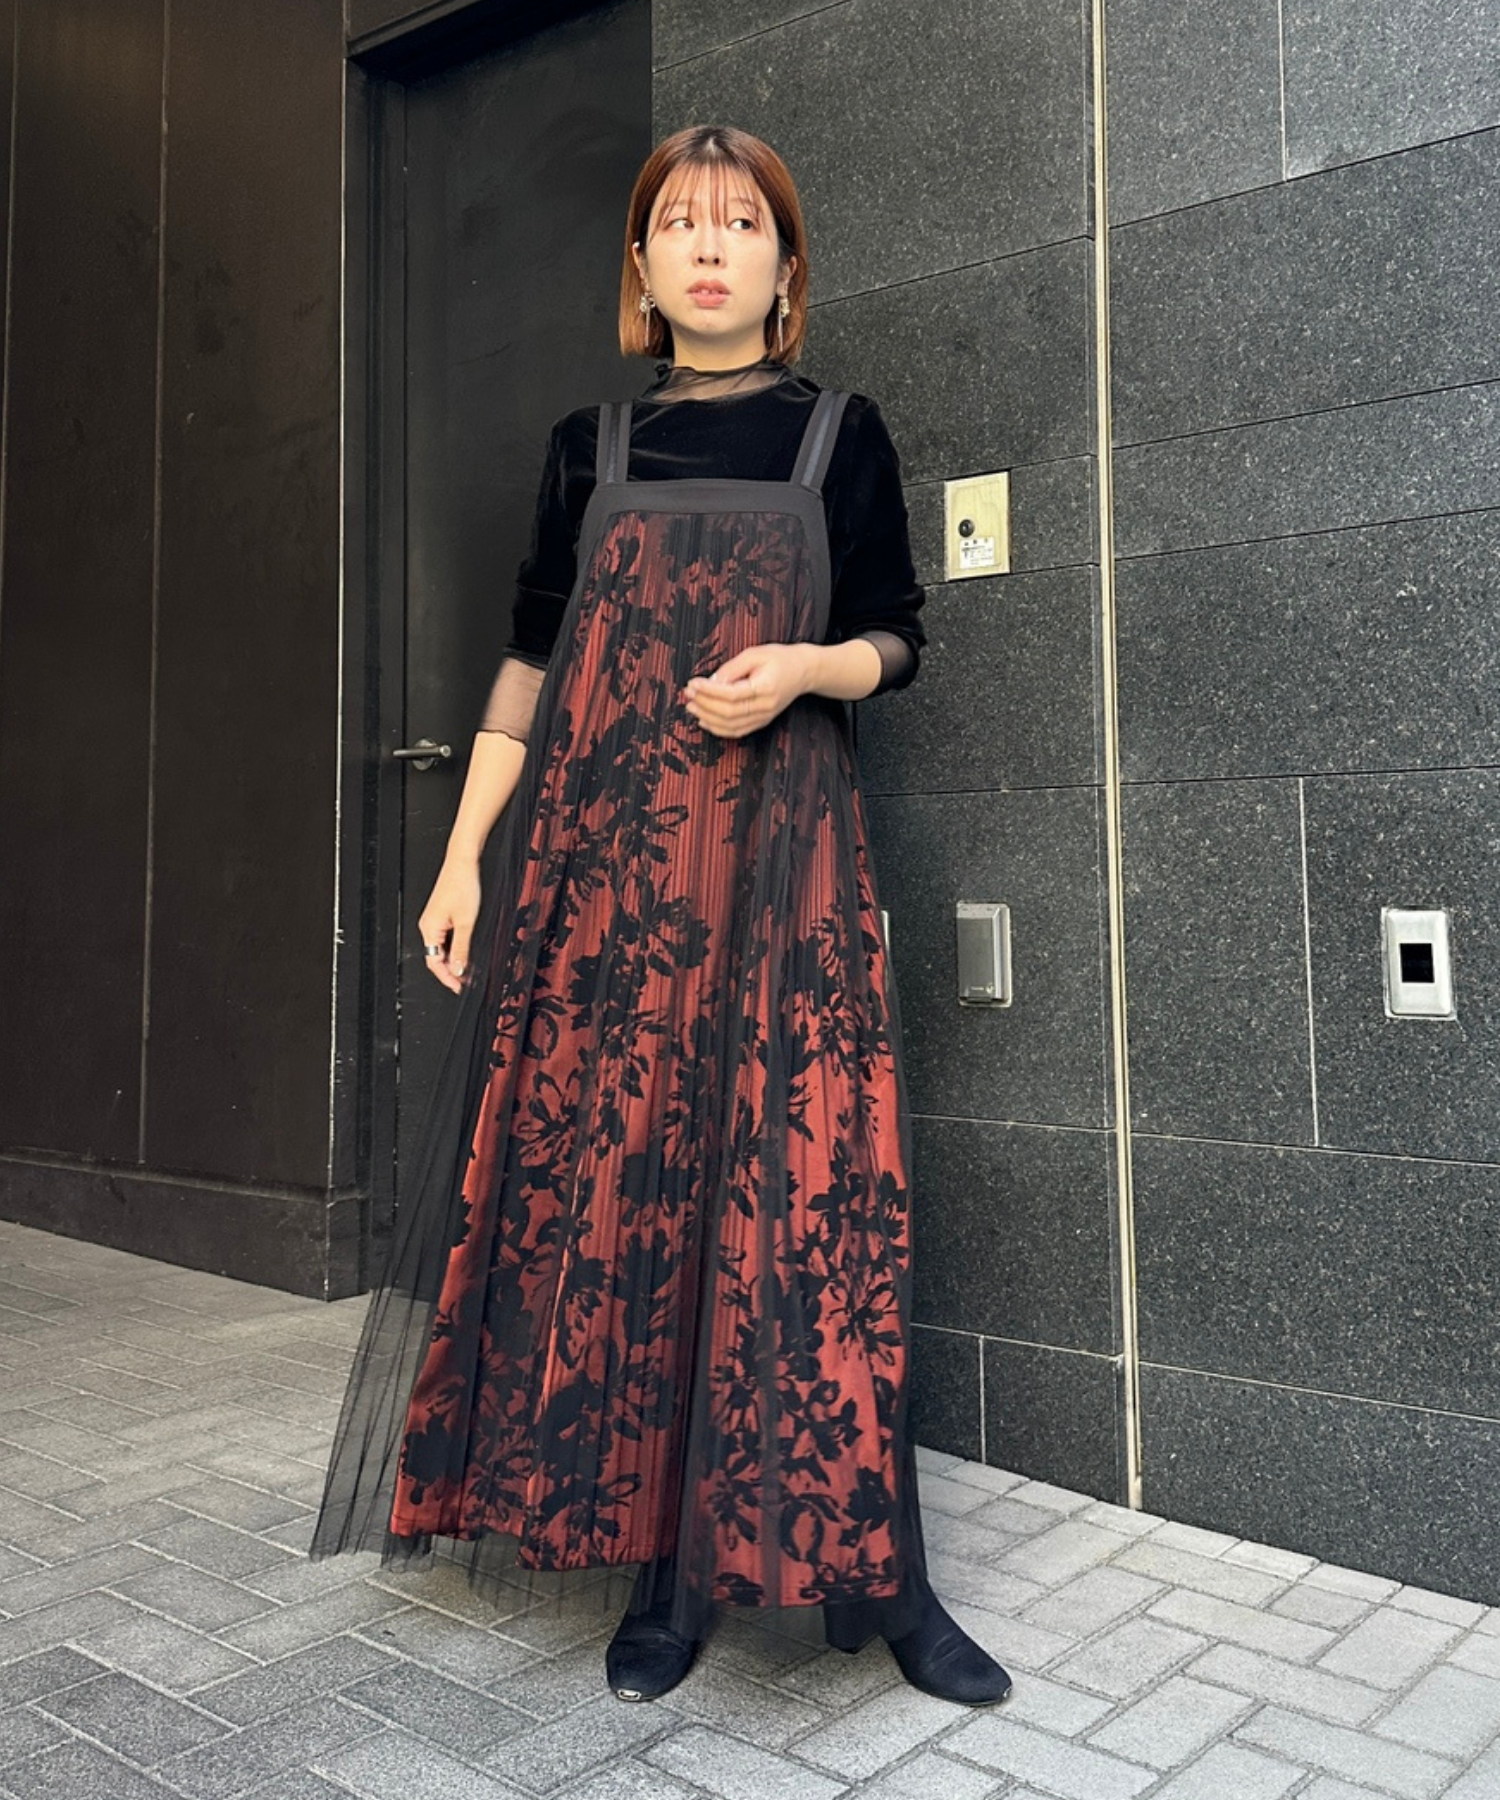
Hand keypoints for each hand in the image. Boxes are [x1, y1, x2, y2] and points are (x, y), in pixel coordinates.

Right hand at [418, 858, 480, 992]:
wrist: (463, 862)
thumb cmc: (463, 886)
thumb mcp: (466, 922)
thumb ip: (462, 948)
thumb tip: (458, 970)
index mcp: (429, 929)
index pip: (434, 963)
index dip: (447, 978)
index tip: (459, 988)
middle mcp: (428, 926)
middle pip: (436, 957)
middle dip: (450, 971)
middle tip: (466, 983)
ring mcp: (434, 920)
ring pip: (441, 948)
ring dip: (453, 960)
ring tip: (468, 970)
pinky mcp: (442, 915)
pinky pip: (445, 938)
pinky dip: (455, 948)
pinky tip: (465, 952)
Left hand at [682, 642, 813, 738]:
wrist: (803, 671)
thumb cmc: (779, 658)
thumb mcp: (754, 653)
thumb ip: (732, 669)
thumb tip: (710, 683)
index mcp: (766, 687)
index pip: (731, 695)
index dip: (708, 691)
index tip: (693, 683)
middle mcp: (766, 707)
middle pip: (729, 713)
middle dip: (704, 704)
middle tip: (688, 694)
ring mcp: (764, 717)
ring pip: (731, 726)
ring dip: (708, 718)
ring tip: (691, 706)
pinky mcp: (762, 722)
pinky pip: (737, 731)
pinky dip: (719, 729)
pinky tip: (704, 721)